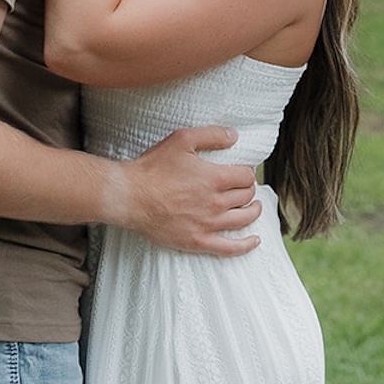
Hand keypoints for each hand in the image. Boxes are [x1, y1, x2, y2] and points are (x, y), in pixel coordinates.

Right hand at [103, 124, 261, 255]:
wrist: (129, 196)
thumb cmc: (153, 168)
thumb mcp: (182, 140)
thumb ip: (211, 135)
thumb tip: (234, 135)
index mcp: (215, 178)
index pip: (246, 176)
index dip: (247, 172)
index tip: (241, 172)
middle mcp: (216, 202)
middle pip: (246, 197)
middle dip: (249, 190)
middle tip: (243, 187)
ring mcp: (208, 224)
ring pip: (243, 219)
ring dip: (253, 211)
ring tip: (254, 207)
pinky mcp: (198, 241)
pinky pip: (229, 248)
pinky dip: (246, 245)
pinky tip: (254, 240)